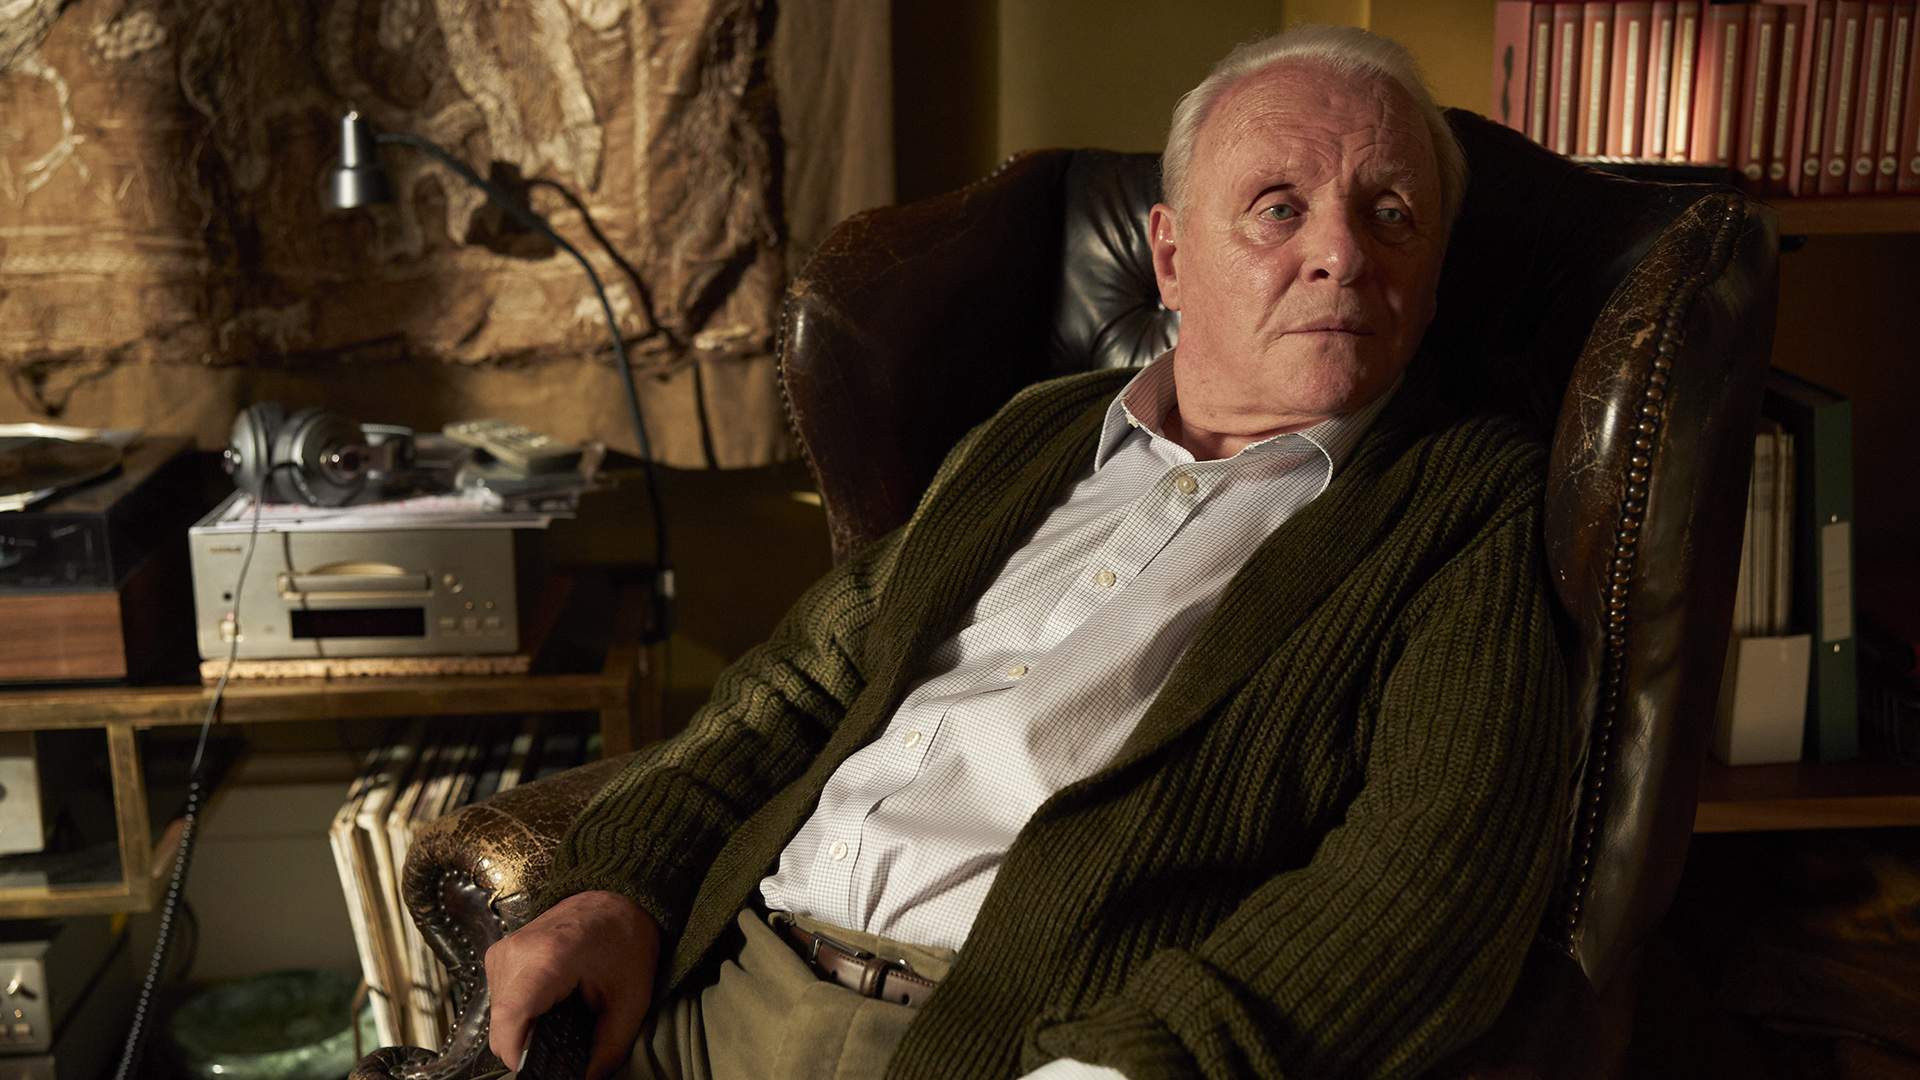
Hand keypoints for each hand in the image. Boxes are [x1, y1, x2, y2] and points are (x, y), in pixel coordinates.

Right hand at [485, 889, 661, 1078]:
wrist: (617, 899)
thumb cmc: (626, 941)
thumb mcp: (629, 1002)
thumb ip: (606, 1051)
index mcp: (547, 958)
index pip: (509, 1022)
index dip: (521, 1057)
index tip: (543, 1068)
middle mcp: (515, 951)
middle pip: (501, 1027)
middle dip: (530, 1045)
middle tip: (566, 1040)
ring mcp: (503, 951)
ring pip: (498, 1018)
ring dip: (525, 1028)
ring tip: (561, 1016)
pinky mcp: (499, 955)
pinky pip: (500, 1001)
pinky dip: (522, 1012)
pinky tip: (549, 1004)